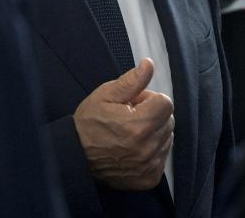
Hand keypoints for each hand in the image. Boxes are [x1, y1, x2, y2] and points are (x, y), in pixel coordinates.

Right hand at [74, 58, 173, 189]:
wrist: (76, 155)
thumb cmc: (89, 124)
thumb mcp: (106, 95)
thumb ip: (132, 81)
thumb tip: (149, 65)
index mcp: (139, 124)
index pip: (166, 102)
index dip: (149, 99)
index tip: (134, 104)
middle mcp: (147, 147)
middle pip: (168, 120)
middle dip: (153, 115)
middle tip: (130, 117)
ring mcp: (149, 165)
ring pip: (167, 138)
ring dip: (154, 133)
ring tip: (131, 133)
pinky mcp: (148, 178)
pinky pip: (162, 157)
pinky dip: (152, 151)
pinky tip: (134, 148)